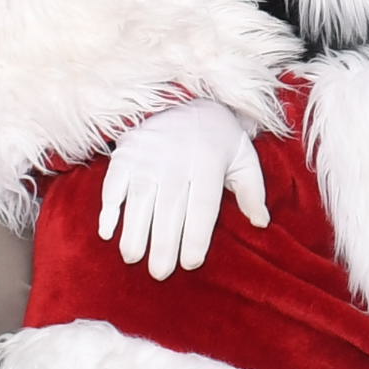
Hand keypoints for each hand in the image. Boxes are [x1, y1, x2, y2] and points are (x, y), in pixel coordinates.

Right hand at [96, 95, 269, 280]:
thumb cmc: (218, 137)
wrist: (186, 96)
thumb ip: (252, 190)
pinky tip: (107, 232)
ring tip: (133, 258)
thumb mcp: (242, 157)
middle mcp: (177, 158)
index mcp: (209, 161)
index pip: (202, 205)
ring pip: (140, 198)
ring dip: (134, 230)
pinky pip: (113, 182)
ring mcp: (148, 155)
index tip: (190, 263)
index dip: (195, 236)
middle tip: (160, 273)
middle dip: (163, 243)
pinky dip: (108, 207)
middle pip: (170, 208)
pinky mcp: (125, 152)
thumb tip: (261, 223)